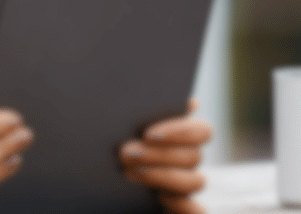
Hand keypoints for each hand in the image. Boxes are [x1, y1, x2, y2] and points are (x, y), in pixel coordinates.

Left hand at [118, 99, 211, 213]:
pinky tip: (159, 197)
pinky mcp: (181, 209)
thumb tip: (177, 99)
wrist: (96, 180)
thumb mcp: (124, 126)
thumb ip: (144, 110)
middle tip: (126, 152)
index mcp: (182, 137)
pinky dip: (183, 206)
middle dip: (158, 154)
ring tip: (129, 171)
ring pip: (196, 182)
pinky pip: (196, 211)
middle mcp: (188, 161)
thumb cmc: (115, 145)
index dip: (180, 131)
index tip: (148, 133)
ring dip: (163, 176)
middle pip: (193, 156)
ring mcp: (185, 187)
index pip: (203, 131)